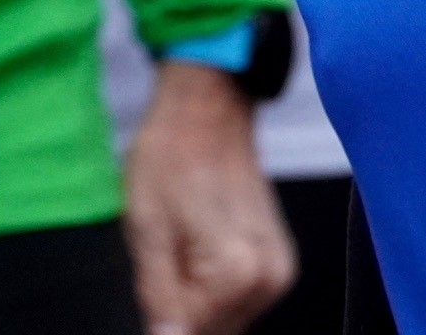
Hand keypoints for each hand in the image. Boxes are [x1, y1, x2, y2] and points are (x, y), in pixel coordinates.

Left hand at [123, 61, 294, 334]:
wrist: (206, 113)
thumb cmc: (169, 157)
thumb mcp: (146, 225)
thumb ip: (158, 292)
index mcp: (237, 273)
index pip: (192, 331)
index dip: (161, 321)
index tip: (150, 284)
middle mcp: (270, 280)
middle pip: (214, 328)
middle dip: (179, 311)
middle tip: (158, 260)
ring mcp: (279, 272)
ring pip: (227, 316)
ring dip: (194, 299)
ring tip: (173, 247)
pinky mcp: (277, 262)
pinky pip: (238, 296)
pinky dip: (210, 286)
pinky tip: (190, 248)